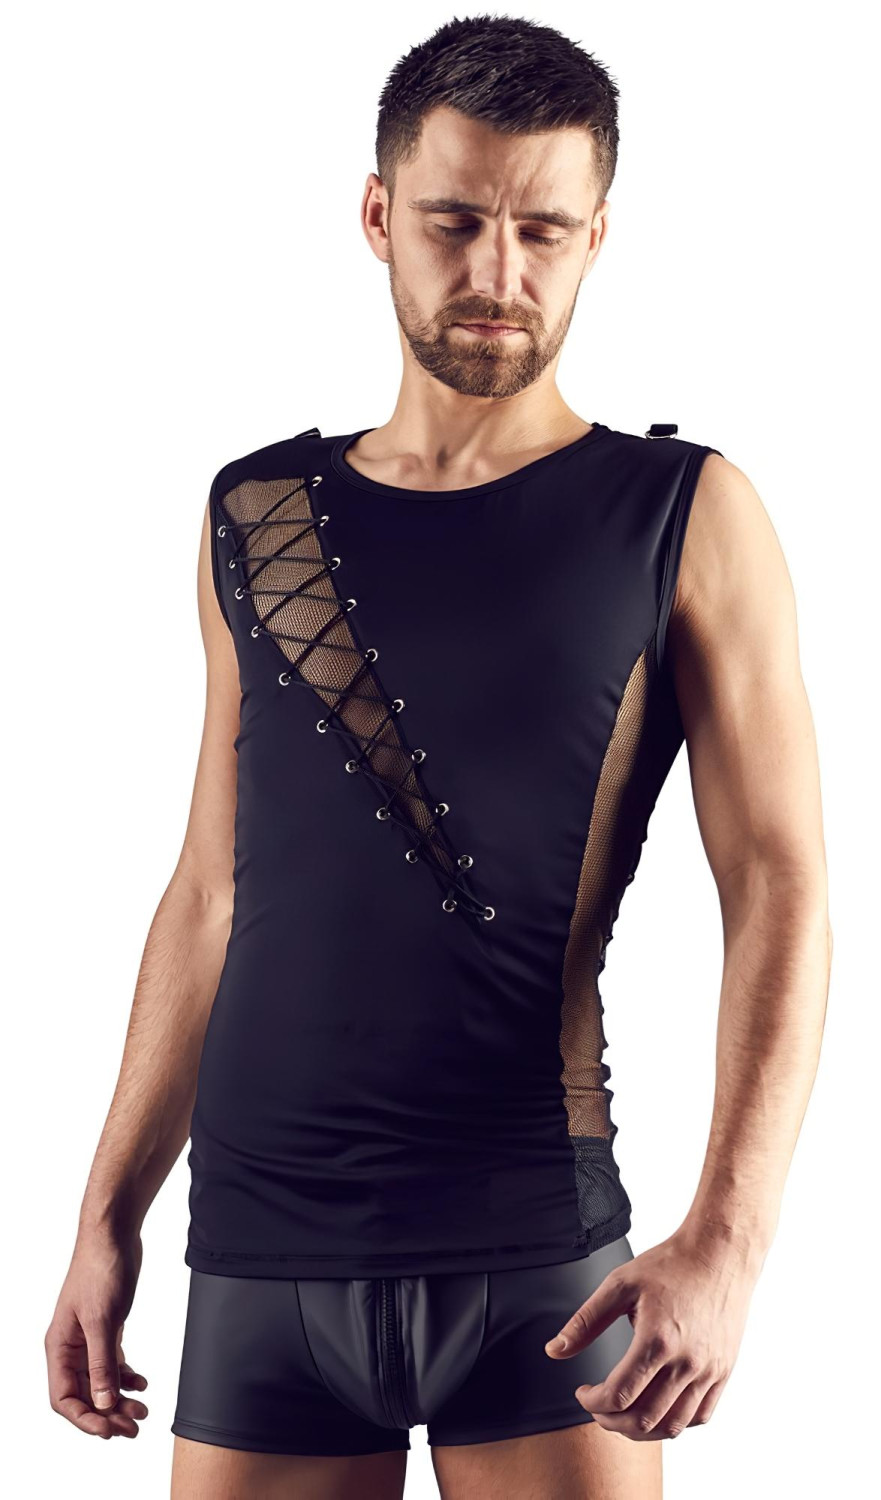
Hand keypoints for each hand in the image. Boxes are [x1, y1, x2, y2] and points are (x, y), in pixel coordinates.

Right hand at [44, 1226, 148, 1438]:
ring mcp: (87, 1338)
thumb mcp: (102, 1321)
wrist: (114, 1234)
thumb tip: (103, 1405)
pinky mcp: (105, 1328)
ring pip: (100, 1381)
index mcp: (59, 1347)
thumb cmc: (100, 1270)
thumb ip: (101, 1364)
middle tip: (135, 1427)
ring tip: (143, 1410)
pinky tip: (142, 1383)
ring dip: (119, 1399)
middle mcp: (70, 1347)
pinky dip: (125, 1376)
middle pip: (84, 1394)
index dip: (85, 1419)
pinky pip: (111, 1363)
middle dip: (108, 1414)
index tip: (110, 1430)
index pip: (64, 1398)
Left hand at [544, 1226, 759, 1439]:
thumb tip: (554, 1350)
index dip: (592, 1402)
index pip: (619, 1395)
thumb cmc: (670, 1264)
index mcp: (657, 1340)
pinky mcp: (723, 1371)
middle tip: (598, 1408)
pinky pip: (700, 1416)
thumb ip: (586, 1321)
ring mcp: (708, 1371)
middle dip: (611, 1421)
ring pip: (673, 1426)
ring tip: (623, 1414)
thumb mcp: (620, 1284)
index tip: (582, 1392)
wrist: (720, 1253)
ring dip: (641, 1430)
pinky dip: (674, 1423)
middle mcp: (686, 1362)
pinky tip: (657, 1409)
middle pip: (644, 1420)